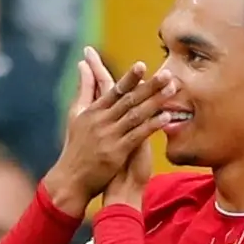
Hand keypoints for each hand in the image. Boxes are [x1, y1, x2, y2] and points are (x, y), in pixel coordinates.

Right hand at [43, 49, 173, 211]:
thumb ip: (83, 88)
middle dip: (149, 86)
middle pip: (129, 99)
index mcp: (93, 111)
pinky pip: (137, 136)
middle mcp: (101, 121)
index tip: (142, 65)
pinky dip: (152, 125)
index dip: (129, 78)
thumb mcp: (76, 114)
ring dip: (155, 102)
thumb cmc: (75, 147)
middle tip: (167, 74)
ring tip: (172, 91)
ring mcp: (109, 136)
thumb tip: (83, 63)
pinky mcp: (116, 152)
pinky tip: (166, 117)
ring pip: (136, 115)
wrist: (71, 179)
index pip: (114, 90)